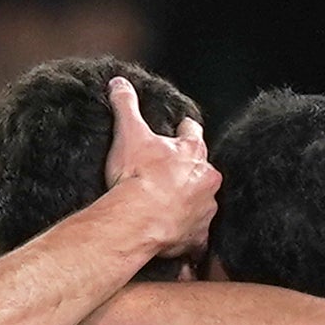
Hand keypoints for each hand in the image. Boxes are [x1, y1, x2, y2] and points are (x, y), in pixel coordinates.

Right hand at [102, 75, 217, 258]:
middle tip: (171, 177)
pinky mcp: (197, 236)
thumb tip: (119, 82)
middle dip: (190, 172)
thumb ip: (125, 105)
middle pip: (202, 170)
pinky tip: (179, 242)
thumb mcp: (128, 133)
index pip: (193, 132)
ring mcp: (204, 209)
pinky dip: (189, 240)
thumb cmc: (136, 176)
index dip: (184, 131)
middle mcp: (205, 178)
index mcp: (192, 151)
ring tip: (171, 209)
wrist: (138, 219)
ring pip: (203, 204)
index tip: (179, 131)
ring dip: (191, 205)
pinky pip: (197, 240)